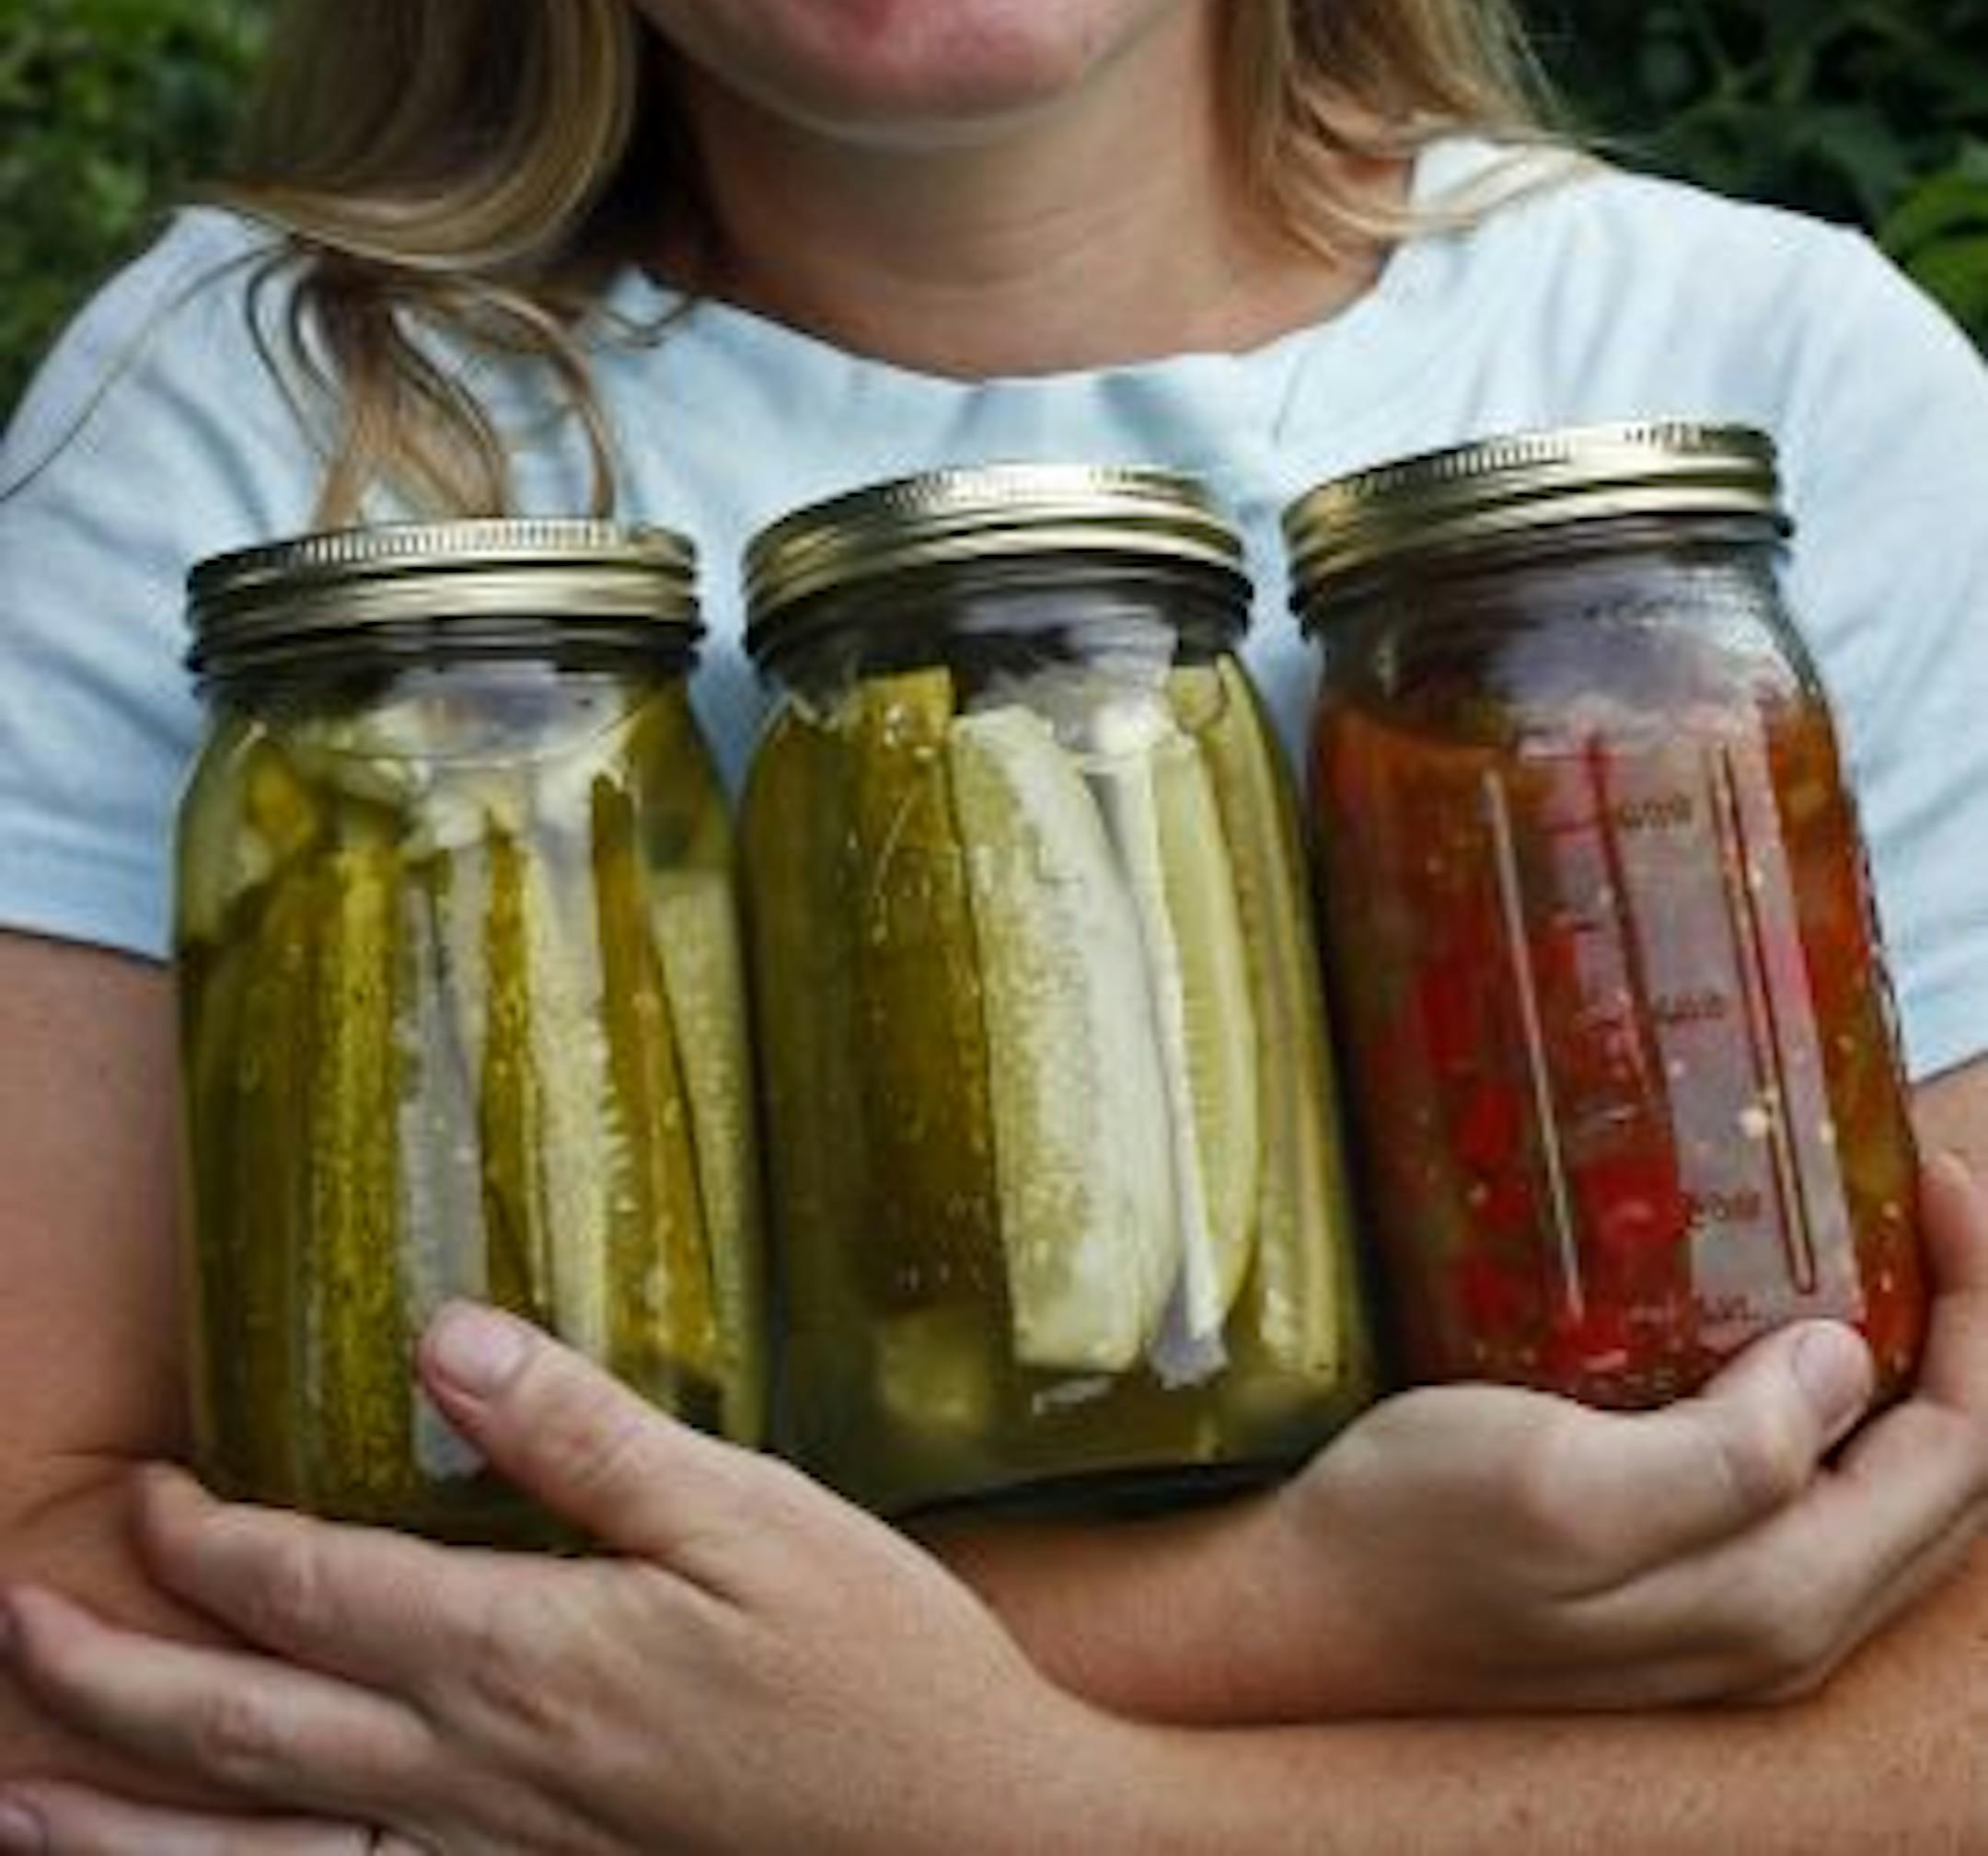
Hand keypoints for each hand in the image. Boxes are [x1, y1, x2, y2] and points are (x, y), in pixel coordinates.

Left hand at [0, 1307, 1134, 1855]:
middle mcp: (477, 1776)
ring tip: (21, 1803)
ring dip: (125, 1830)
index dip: (201, 1542)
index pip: (306, 1591)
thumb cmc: (872, 1663)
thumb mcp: (746, 1510)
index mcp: (522, 1658)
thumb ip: (582, 1431)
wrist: (965, 1839)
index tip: (140, 1488)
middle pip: (241, 1736)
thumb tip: (444, 1334)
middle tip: (6, 1630)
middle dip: (104, 1685)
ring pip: (265, 1854)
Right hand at [925, 1144, 1987, 1727]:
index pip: (1962, 1450)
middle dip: (1962, 1324)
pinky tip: (1778, 1323)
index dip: (1975, 1304)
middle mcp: (1782, 1624)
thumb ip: (1724, 1453)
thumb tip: (1842, 1363)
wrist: (1304, 1616)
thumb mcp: (1558, 1483)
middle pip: (1951, 1475)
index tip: (1921, 1170)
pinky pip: (1818, 1494)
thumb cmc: (1408, 1538)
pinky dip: (1839, 1399)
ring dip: (1911, 1361)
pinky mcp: (1679, 1586)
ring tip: (1862, 1234)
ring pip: (1894, 1489)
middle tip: (1906, 1184)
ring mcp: (1733, 1614)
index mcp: (1779, 1598)